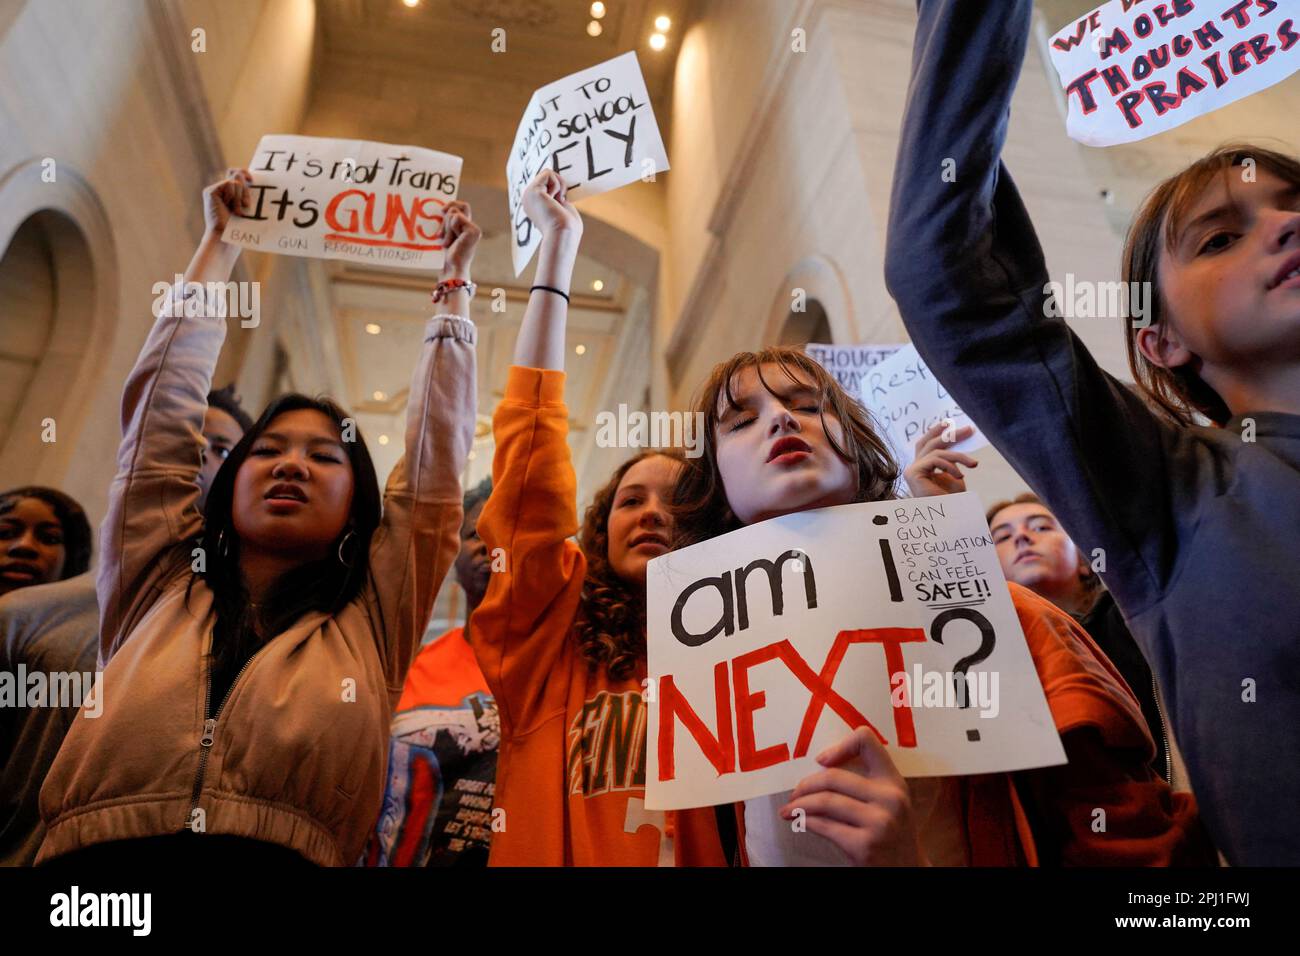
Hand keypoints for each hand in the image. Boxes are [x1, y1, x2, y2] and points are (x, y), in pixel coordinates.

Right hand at [203, 168, 251, 238]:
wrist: (227, 236)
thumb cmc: (240, 227)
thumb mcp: (247, 207)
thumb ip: (247, 193)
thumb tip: (253, 180)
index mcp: (231, 193)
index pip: (237, 174)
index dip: (244, 173)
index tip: (252, 179)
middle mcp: (222, 190)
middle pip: (237, 174)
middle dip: (245, 189)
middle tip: (246, 205)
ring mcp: (215, 190)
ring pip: (235, 181)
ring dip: (240, 197)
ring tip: (237, 211)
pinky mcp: (210, 191)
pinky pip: (229, 184)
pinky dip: (233, 196)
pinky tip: (228, 207)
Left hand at [439, 200, 480, 278]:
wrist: (450, 268)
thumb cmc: (445, 254)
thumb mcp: (444, 234)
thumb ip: (446, 222)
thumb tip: (441, 209)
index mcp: (466, 227)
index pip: (461, 206)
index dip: (452, 204)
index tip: (441, 211)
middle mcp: (472, 226)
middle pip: (456, 207)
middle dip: (444, 219)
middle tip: (440, 235)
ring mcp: (474, 228)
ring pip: (453, 213)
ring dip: (445, 227)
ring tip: (446, 242)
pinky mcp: (473, 231)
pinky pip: (456, 218)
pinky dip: (449, 229)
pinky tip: (450, 242)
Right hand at [522, 169, 582, 239]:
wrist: (563, 235)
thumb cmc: (568, 227)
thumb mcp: (562, 207)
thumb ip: (558, 195)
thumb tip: (560, 181)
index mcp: (534, 204)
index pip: (547, 184)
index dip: (557, 188)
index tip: (562, 202)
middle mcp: (528, 198)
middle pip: (547, 176)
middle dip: (559, 186)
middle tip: (560, 203)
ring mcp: (528, 194)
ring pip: (548, 173)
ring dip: (559, 186)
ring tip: (558, 202)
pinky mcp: (533, 190)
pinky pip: (548, 173)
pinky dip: (558, 185)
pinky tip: (556, 200)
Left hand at [780, 726, 926, 865]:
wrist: (907, 869)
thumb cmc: (890, 832)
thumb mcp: (889, 801)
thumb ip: (866, 782)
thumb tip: (819, 767)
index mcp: (893, 781)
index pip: (867, 741)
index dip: (839, 746)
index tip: (821, 760)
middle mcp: (890, 798)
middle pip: (833, 776)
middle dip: (806, 785)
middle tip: (795, 794)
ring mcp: (879, 823)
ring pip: (825, 801)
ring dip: (799, 805)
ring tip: (789, 810)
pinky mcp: (864, 846)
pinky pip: (824, 826)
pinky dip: (806, 822)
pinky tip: (800, 822)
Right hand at [903, 422, 977, 496]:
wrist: (946, 517)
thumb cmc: (951, 500)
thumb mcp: (954, 474)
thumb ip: (953, 459)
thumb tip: (959, 436)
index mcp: (922, 466)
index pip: (926, 443)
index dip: (935, 431)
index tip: (949, 422)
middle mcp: (914, 467)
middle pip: (930, 442)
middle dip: (951, 435)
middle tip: (969, 430)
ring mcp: (912, 470)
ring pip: (937, 451)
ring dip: (959, 456)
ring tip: (973, 464)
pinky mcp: (913, 473)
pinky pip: (935, 460)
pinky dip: (951, 466)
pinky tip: (960, 476)